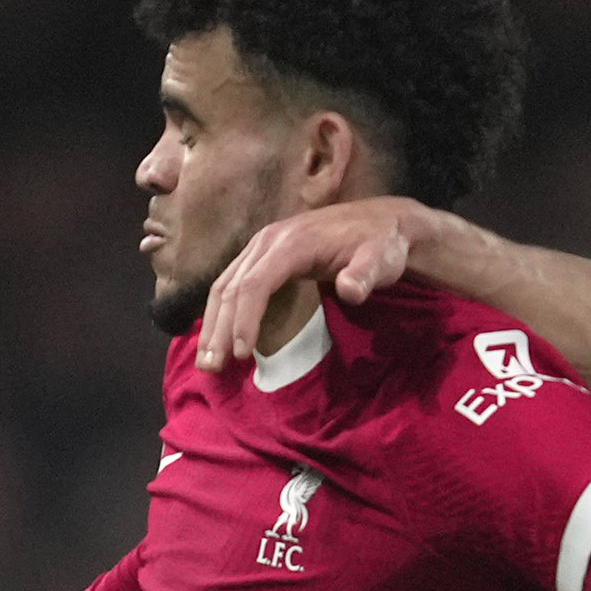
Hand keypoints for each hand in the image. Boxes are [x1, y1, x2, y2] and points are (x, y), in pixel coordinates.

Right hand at [191, 197, 447, 370]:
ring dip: (212, 324)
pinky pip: (232, 282)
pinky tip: (218, 337)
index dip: (244, 320)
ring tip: (207, 361)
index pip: (254, 284)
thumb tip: (350, 290)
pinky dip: (221, 312)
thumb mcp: (382, 260)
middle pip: (230, 286)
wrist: (384, 222)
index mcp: (292, 243)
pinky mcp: (263, 254)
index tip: (241, 355)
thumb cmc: (382, 246)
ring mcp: (263, 245)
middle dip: (219, 329)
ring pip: (224, 285)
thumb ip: (365, 275)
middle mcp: (269, 240)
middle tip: (212, 368)